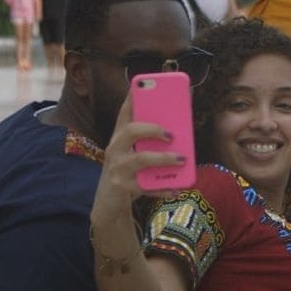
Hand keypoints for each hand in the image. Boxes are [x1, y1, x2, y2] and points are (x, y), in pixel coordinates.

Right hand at [91, 93, 184, 228]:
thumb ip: (151, 145)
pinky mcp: (122, 188)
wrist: (108, 207)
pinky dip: (164, 188)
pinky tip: (176, 188)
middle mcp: (115, 149)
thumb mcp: (135, 156)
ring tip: (182, 159)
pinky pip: (147, 186)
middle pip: (130, 130)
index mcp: (119, 137)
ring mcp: (117, 169)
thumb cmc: (127, 174)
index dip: (134, 96)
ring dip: (164, 158)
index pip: (125, 112)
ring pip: (141, 159)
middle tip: (171, 134)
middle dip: (152, 128)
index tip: (142, 82)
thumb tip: (180, 133)